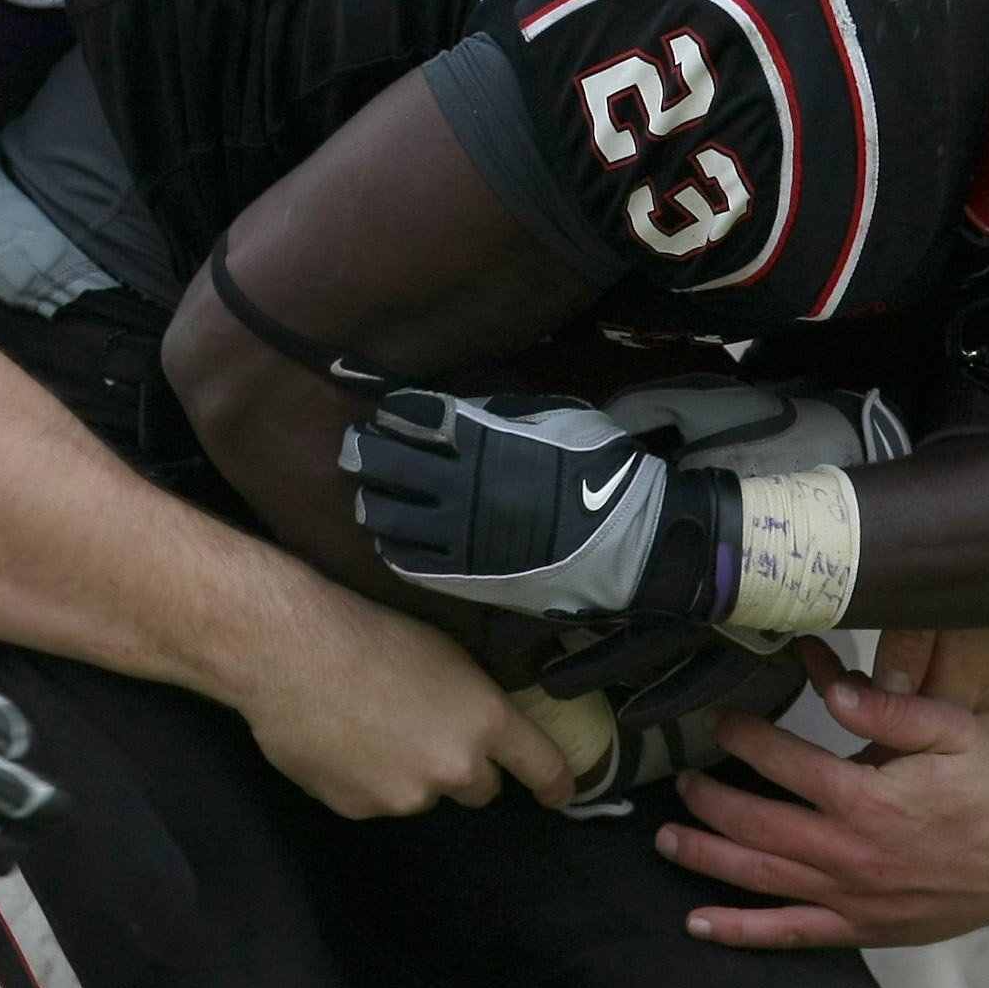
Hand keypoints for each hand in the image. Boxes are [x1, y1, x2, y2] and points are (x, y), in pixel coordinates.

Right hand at [233, 577, 576, 816]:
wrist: (292, 653)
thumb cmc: (370, 634)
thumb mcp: (446, 654)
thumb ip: (474, 702)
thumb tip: (480, 726)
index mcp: (485, 721)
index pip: (540, 765)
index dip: (557, 783)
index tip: (562, 794)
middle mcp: (455, 767)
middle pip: (480, 789)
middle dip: (464, 768)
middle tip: (428, 730)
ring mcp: (407, 796)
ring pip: (423, 794)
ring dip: (410, 772)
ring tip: (371, 726)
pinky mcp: (362, 810)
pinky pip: (376, 800)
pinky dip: (367, 780)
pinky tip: (342, 742)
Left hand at [343, 389, 717, 621]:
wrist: (633, 541)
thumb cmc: (601, 469)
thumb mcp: (556, 416)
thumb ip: (498, 410)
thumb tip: (450, 411)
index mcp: (484, 439)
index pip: (414, 418)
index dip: (392, 413)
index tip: (385, 412)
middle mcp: (461, 486)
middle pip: (386, 464)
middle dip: (363, 451)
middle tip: (356, 449)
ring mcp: (458, 536)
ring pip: (386, 515)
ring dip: (371, 499)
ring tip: (371, 494)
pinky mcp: (465, 577)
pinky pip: (409, 561)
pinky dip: (392, 545)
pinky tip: (391, 537)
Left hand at [656, 639, 988, 948]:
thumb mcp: (951, 729)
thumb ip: (888, 708)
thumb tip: (829, 684)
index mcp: (869, 800)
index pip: (786, 763)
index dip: (744, 737)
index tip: (718, 719)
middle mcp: (850, 853)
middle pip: (757, 826)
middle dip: (710, 800)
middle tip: (683, 778)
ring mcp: (850, 898)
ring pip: (761, 879)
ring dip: (706, 859)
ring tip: (665, 840)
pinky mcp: (859, 928)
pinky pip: (788, 935)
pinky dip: (740, 931)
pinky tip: (699, 924)